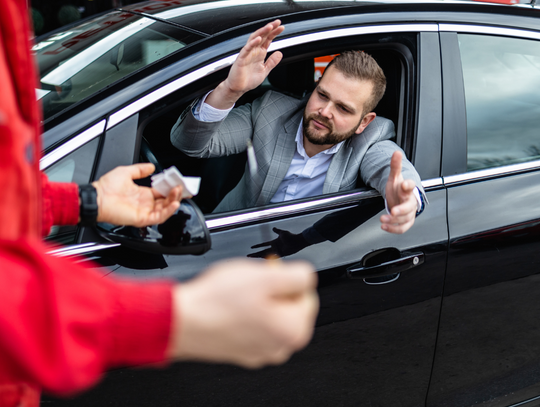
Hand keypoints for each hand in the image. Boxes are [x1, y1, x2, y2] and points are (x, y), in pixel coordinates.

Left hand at [92, 163, 181, 226]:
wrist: (97, 198)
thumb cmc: (106, 188)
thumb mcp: (126, 172)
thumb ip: (140, 169)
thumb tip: (151, 166)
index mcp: (143, 194)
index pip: (162, 192)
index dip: (171, 187)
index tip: (178, 181)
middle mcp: (145, 203)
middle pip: (166, 200)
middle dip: (176, 194)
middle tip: (182, 186)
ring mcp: (144, 211)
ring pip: (165, 209)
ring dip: (174, 201)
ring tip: (179, 192)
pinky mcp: (142, 218)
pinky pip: (159, 217)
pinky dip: (168, 211)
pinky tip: (174, 203)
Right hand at [168, 259, 318, 367]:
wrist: (181, 321)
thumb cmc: (217, 302)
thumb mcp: (265, 275)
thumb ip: (298, 275)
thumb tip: (307, 277)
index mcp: (294, 330)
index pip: (307, 294)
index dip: (286, 277)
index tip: (268, 273)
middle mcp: (281, 347)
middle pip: (289, 306)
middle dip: (273, 291)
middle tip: (250, 283)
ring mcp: (261, 351)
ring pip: (270, 315)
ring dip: (259, 302)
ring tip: (237, 295)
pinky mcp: (242, 351)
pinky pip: (253, 326)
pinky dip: (245, 315)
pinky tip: (229, 307)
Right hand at [206, 20, 283, 108]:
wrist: (238, 89)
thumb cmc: (248, 80)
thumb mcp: (265, 71)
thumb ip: (272, 62)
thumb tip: (280, 53)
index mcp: (259, 53)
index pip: (267, 40)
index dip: (274, 33)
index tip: (281, 27)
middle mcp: (253, 51)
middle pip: (262, 36)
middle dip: (269, 28)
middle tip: (277, 22)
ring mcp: (247, 54)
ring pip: (254, 39)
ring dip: (261, 32)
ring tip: (269, 27)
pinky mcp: (241, 59)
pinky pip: (246, 49)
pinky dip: (252, 44)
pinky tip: (258, 39)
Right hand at [248, 227, 310, 258]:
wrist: (297, 241)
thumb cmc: (291, 236)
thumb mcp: (282, 233)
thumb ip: (277, 231)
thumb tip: (273, 228)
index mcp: (274, 242)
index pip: (263, 244)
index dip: (257, 246)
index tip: (251, 247)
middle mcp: (274, 247)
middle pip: (263, 251)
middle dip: (255, 253)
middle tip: (248, 255)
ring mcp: (277, 251)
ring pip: (266, 254)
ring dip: (259, 256)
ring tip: (253, 257)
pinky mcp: (281, 254)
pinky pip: (273, 257)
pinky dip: (268, 258)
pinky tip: (262, 259)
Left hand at [380, 151, 417, 233]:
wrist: (403, 199)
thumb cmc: (400, 189)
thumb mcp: (395, 177)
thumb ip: (395, 165)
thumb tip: (396, 152)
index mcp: (408, 189)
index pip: (410, 186)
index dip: (409, 185)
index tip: (405, 184)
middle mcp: (410, 202)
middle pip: (409, 207)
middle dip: (401, 210)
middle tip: (393, 211)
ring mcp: (408, 213)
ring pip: (405, 219)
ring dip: (394, 221)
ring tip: (383, 219)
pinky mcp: (405, 221)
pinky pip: (402, 228)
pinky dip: (394, 229)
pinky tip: (384, 227)